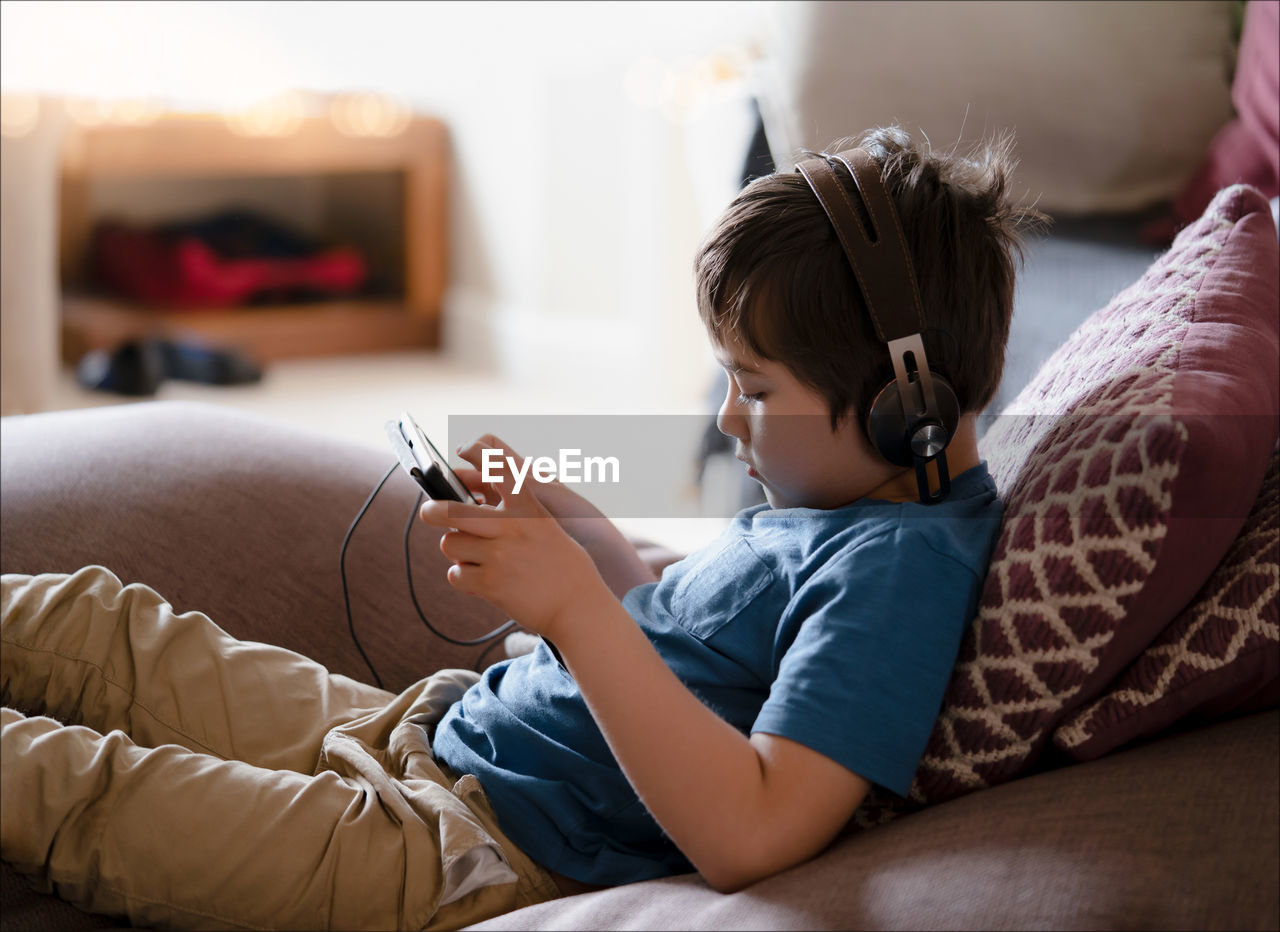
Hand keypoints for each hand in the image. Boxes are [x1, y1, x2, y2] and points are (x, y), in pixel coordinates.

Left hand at [419, 437, 608, 636]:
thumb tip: (471, 504)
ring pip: (450, 544)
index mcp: (528, 508)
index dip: (478, 454)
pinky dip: (463, 577)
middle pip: (451, 511)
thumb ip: (514, 513)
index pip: (499, 469)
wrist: (577, 605)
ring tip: (474, 557)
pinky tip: (480, 579)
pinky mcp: (490, 583)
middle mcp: (511, 527)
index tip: (465, 449)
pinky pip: (456, 574)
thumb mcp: (545, 526)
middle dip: (433, 511)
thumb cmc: (561, 564)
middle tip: (429, 512)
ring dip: (456, 551)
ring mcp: (499, 555)